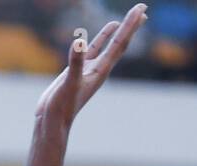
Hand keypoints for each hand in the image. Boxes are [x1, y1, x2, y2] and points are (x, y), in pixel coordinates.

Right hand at [35, 3, 146, 129]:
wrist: (53, 123)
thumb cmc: (62, 107)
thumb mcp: (69, 83)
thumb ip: (75, 63)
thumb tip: (80, 42)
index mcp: (101, 70)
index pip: (120, 43)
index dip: (130, 25)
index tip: (141, 9)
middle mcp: (100, 69)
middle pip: (121, 43)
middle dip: (132, 25)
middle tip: (143, 8)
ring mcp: (89, 70)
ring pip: (110, 46)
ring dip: (120, 32)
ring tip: (129, 18)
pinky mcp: (78, 72)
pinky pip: (92, 51)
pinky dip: (99, 40)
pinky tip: (98, 34)